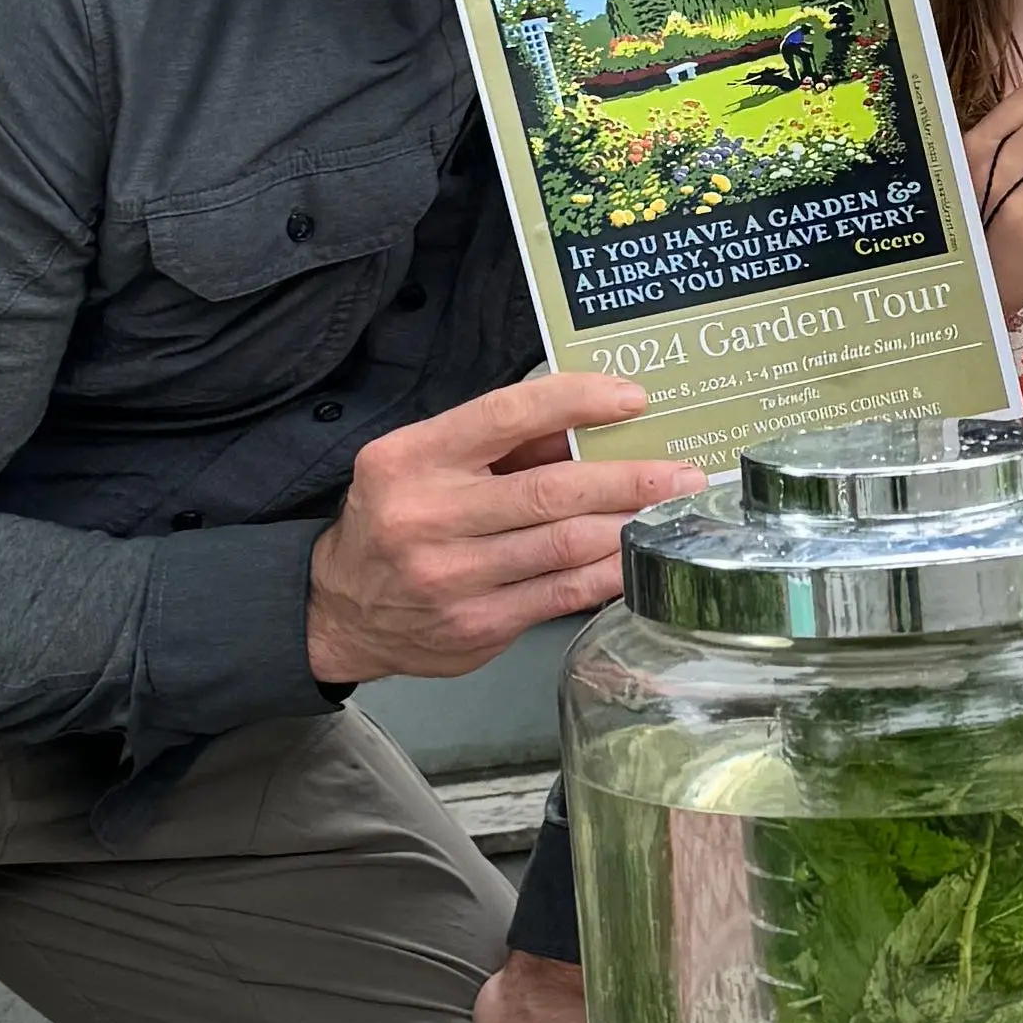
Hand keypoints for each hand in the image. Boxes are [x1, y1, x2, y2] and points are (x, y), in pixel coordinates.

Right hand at [306, 374, 697, 684]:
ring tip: (673, 510)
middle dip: (629, 479)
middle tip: (681, 473)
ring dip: (629, 525)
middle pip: (550, 490)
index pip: (506, 415)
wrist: (340, 610)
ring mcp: (453, 576)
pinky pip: (562, 593)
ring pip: (564, 545)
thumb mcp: (423, 462)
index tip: (631, 398)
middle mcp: (429, 516)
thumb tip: (587, 425)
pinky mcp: (478, 624)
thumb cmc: (395, 519)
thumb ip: (498, 445)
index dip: (575, 401)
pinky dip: (608, 571)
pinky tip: (638, 554)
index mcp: (411, 459)